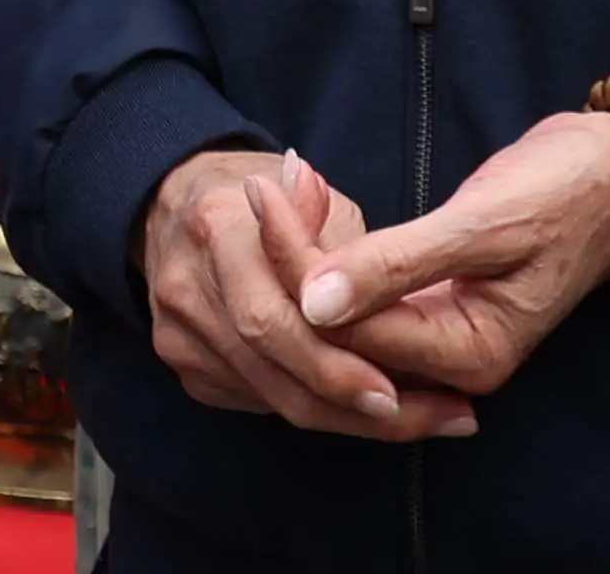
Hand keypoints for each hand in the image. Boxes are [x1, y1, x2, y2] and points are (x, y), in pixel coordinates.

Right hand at [140, 148, 473, 441]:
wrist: (176, 201)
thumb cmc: (265, 195)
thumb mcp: (312, 191)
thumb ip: (344, 245)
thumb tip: (389, 292)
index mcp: (217, 230)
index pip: (274, 321)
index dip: (336, 366)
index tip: (400, 393)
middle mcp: (187, 289)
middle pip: (275, 373)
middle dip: (355, 408)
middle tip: (433, 418)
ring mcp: (177, 334)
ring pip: (272, 399)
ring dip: (348, 417)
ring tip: (420, 418)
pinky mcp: (185, 365)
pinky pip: (259, 402)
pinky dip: (314, 406)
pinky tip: (361, 408)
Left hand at [286, 107, 609, 401]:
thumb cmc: (568, 192)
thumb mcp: (487, 222)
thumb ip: (401, 263)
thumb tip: (314, 304)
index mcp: (471, 354)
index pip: (354, 330)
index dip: (299, 269)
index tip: (263, 198)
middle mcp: (453, 361)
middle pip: (342, 333)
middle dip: (292, 264)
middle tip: (262, 189)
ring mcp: (443, 336)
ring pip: (347, 315)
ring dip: (306, 256)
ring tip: (276, 188)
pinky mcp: (434, 304)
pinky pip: (365, 294)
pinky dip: (332, 253)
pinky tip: (307, 206)